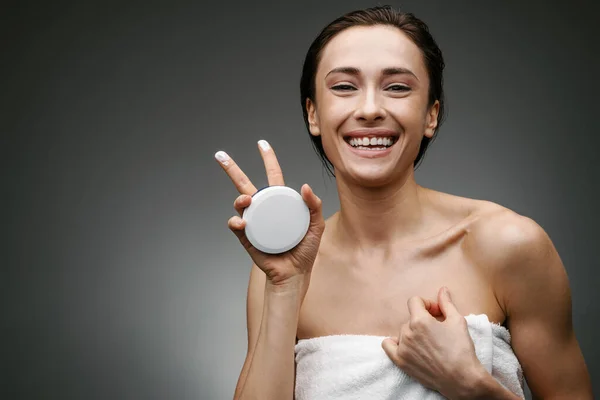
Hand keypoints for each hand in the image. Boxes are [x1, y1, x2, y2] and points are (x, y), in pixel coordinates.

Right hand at [215, 140, 325, 286]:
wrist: (294, 274)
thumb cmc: (305, 250)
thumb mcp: (316, 226)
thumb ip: (314, 206)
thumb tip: (304, 186)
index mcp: (280, 203)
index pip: (273, 176)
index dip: (268, 159)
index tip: (261, 144)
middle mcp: (264, 210)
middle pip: (245, 184)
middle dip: (231, 169)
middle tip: (220, 156)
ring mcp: (254, 223)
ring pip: (240, 204)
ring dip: (240, 199)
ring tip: (245, 201)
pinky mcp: (246, 238)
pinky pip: (236, 226)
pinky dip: (236, 222)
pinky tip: (241, 222)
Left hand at [381, 287, 484, 398]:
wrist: (461, 378)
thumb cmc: (461, 349)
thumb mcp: (457, 321)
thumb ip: (446, 303)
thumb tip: (442, 290)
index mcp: (419, 320)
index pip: (415, 301)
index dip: (427, 304)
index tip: (437, 312)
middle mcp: (407, 332)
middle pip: (411, 318)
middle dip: (423, 320)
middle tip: (438, 330)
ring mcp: (402, 347)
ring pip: (404, 331)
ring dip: (414, 332)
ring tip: (430, 342)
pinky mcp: (400, 361)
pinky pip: (388, 345)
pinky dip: (395, 342)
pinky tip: (406, 344)